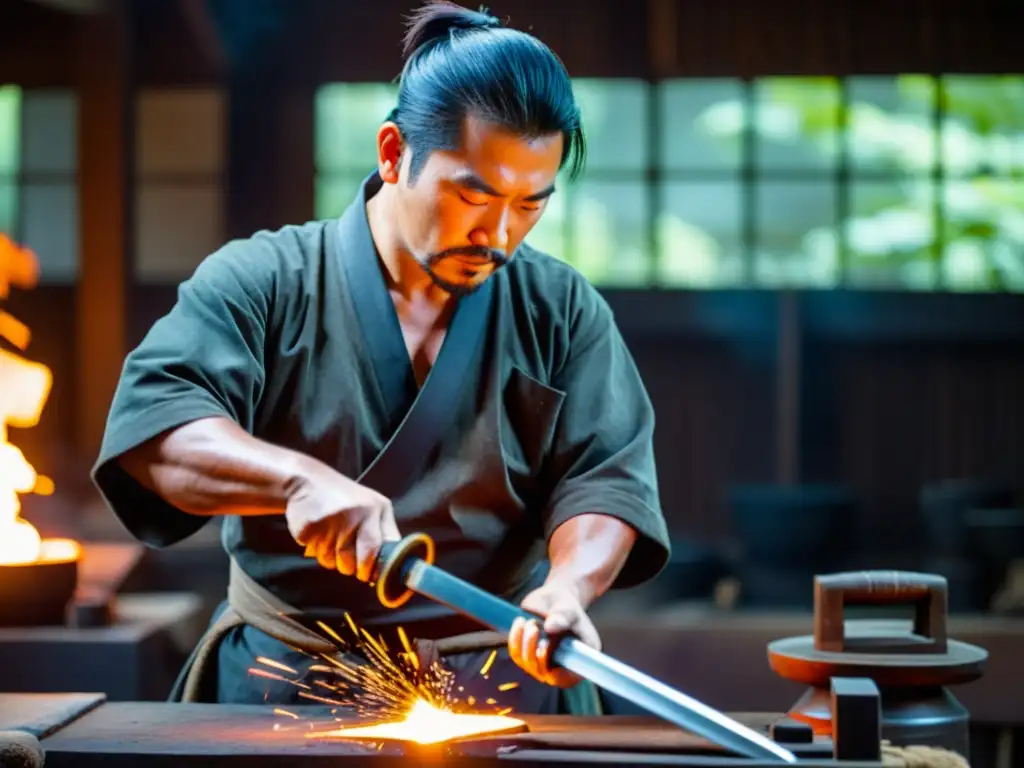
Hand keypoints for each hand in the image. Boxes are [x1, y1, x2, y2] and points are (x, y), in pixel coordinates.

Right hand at [285, 464, 400, 581]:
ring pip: (336, 561)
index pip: (381, 547)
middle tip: (349, 562)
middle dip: (354, 568)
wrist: (307, 480)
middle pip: (358, 561)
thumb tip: (387, 568)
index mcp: (376, 508)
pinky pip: (317, 555)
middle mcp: (357, 513)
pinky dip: (317, 551)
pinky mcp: (311, 527)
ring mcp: (333, 520)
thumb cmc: (343, 498)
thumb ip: (382, 532)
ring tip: (330, 539)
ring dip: (333, 559)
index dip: (376, 567)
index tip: (371, 575)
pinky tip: (317, 534)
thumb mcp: (370, 506)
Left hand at [508, 580, 600, 687]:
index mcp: (580, 659)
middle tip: (534, 627)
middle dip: (534, 651)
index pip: (568, 679)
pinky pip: (517, 655)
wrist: (553, 598)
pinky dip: (515, 640)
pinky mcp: (528, 655)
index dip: (556, 673)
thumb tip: (550, 628)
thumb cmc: (567, 605)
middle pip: (543, 673)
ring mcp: (543, 662)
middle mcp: (561, 666)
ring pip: (528, 664)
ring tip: (531, 621)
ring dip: (525, 643)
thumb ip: (562, 617)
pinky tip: (520, 622)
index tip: (545, 650)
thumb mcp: (568, 608)